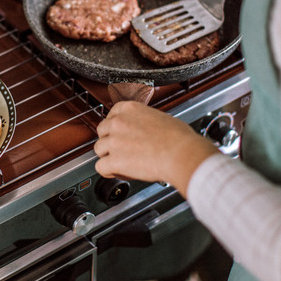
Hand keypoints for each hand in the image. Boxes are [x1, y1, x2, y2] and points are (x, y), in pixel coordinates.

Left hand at [94, 101, 219, 193]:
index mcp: (129, 108)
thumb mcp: (159, 117)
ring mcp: (114, 141)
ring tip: (122, 162)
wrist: (181, 153)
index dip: (115, 128)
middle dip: (110, 141)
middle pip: (102, 132)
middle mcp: (118, 122)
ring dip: (109, 156)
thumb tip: (142, 128)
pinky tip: (118, 172)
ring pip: (99, 149)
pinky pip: (101, 167)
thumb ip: (143, 120)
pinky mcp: (114, 160)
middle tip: (122, 150)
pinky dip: (108, 171)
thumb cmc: (178, 138)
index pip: (111, 116)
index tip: (120, 135)